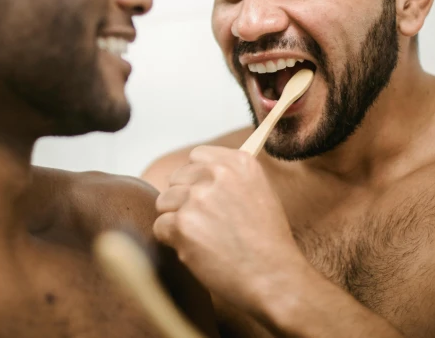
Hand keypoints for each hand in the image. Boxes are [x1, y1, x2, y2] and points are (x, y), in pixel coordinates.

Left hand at [153, 145, 306, 314]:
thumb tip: (199, 172)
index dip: (196, 178)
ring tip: (205, 239)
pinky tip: (198, 250)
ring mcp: (198, 198)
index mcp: (238, 162)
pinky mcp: (182, 224)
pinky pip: (160, 227)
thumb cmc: (268, 242)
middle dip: (184, 201)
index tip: (205, 195)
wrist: (274, 278)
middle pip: (176, 179)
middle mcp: (217, 174)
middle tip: (207, 224)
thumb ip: (230, 177)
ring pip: (164, 202)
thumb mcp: (259, 192)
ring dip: (177, 221)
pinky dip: (173, 241)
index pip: (197, 156)